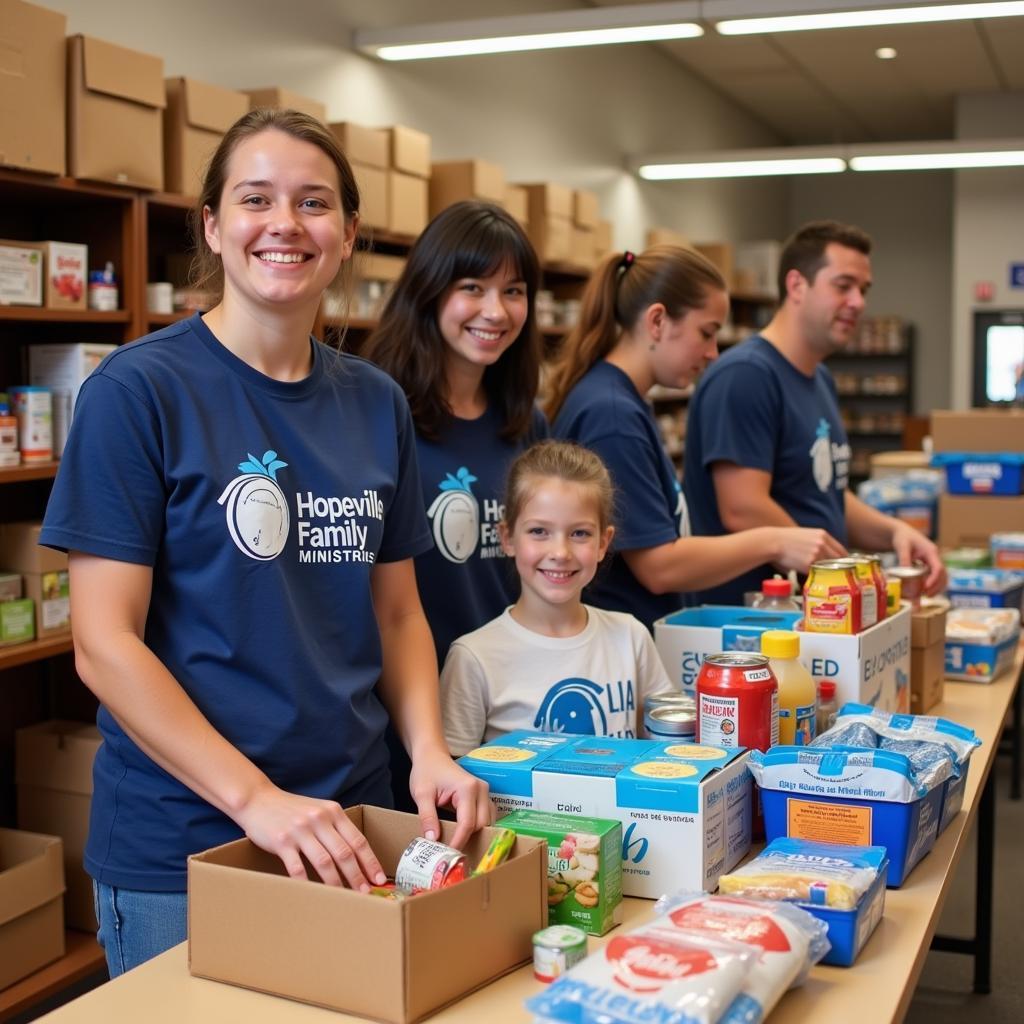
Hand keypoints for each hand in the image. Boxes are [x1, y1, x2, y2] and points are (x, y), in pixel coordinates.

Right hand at [234, 780, 386, 889]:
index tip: (378, 879)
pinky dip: (306, 883)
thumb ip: (336, 828)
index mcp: (333, 811)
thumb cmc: (292, 810)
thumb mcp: (319, 811)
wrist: (259, 800)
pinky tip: (313, 894)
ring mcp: (300, 830)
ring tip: (344, 897)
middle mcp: (319, 819)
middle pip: (344, 853)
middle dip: (357, 876)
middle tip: (365, 894)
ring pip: (324, 862)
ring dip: (336, 883)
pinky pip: (297, 867)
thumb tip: (357, 857)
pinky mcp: (282, 841)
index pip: (358, 840)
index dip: (370, 861)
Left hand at [409, 745, 493, 849]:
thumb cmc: (426, 771)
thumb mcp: (421, 794)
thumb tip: (433, 841)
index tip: (448, 855)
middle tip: (450, 852)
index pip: (467, 823)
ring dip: (474, 835)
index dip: (459, 841)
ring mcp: (485, 792)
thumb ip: (427, 817)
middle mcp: (481, 789)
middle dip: (468, 840)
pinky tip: (463, 834)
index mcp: (467, 788)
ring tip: (456, 845)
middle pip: (481, 825)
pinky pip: (486, 817)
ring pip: (487, 822)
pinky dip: (477, 828)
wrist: (432, 756)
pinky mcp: (484, 796)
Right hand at [771, 527, 846, 573]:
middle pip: (838, 560)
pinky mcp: (808, 564)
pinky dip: (814, 575)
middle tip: (836, 575)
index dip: (843, 560)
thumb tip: (826, 556)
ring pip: (828, 568)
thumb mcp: (806, 535)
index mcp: (823, 535)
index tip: (843, 566)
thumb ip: (818, 543)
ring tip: (820, 575)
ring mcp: (816, 554)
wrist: (772, 542)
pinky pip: (816, 572)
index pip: (841, 550)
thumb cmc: (785, 539)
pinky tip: (809, 575)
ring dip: (825, 572)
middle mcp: (822, 544)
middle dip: (837, 568)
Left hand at [891, 521, 946, 594]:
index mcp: (931, 551)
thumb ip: (905, 562)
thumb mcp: (902, 548)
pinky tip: (923, 591)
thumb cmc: (902, 538)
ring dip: (936, 587)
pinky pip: (934, 576)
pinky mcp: (929, 565)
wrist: (902, 532)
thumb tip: (905, 578)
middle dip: (937, 586)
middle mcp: (935, 557)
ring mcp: (933, 561)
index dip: (934, 580)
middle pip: (943, 574)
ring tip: (925, 596)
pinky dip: (931, 584)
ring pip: (941, 577)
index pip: (938, 568)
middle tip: (927, 596)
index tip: (926, 588)